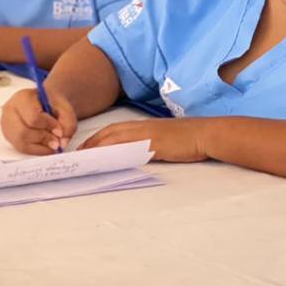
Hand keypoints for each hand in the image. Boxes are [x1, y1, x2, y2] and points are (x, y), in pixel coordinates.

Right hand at [0, 88, 77, 154]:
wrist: (45, 103)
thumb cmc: (52, 104)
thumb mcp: (65, 108)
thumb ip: (68, 123)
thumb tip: (62, 142)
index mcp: (23, 97)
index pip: (33, 117)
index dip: (48, 127)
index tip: (60, 130)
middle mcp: (10, 110)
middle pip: (23, 132)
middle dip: (43, 139)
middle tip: (57, 142)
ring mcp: (6, 124)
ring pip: (20, 142)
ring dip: (40, 146)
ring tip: (52, 144)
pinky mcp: (8, 135)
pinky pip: (20, 148)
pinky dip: (36, 150)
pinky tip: (45, 147)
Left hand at [80, 118, 206, 161]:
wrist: (206, 134)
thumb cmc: (190, 138)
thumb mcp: (165, 138)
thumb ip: (149, 143)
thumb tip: (135, 153)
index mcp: (144, 125)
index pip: (115, 128)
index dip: (98, 137)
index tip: (86, 146)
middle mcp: (142, 127)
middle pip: (110, 132)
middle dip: (92, 142)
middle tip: (78, 153)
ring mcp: (147, 135)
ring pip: (116, 139)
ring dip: (98, 147)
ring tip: (85, 158)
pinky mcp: (154, 145)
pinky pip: (130, 149)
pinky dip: (116, 153)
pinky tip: (107, 160)